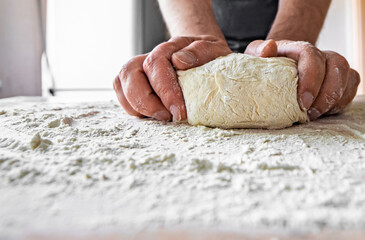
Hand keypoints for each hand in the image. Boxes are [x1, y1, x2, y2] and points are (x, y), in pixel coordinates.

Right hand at [113, 35, 231, 121]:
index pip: (156, 64)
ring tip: (159, 119)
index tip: (179, 112)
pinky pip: (122, 94)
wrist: (204, 57)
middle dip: (145, 100)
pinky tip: (151, 117)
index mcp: (168, 48)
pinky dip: (132, 108)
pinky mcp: (135, 84)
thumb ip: (201, 51)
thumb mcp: (215, 50)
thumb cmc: (209, 58)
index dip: (165, 90)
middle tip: (166, 117)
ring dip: (136, 106)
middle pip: (130, 72)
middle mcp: (149, 57)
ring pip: (120, 83)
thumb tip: (179, 60)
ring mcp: (139, 70)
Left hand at [245, 40, 360, 119]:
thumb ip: (258, 50)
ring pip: (348, 77)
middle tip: (309, 114)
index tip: (302, 102)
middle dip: (326, 94)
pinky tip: (325, 113)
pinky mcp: (341, 80)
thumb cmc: (266, 65)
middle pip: (336, 65)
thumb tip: (269, 47)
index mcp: (299, 49)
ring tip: (315, 115)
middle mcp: (320, 55)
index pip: (312, 55)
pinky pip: (351, 88)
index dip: (311, 78)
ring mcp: (332, 67)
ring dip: (334, 99)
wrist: (278, 71)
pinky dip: (342, 102)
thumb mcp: (255, 56)